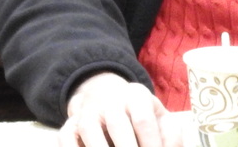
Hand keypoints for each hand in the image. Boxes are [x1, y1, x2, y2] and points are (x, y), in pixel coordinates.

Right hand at [61, 72, 178, 146]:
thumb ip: (170, 137)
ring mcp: (87, 112)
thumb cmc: (140, 116)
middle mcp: (109, 100)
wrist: (106, 99)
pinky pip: (67, 139)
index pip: (143, 120)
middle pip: (118, 126)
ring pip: (90, 131)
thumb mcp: (159, 119)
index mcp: (136, 96)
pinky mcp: (70, 125)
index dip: (152, 144)